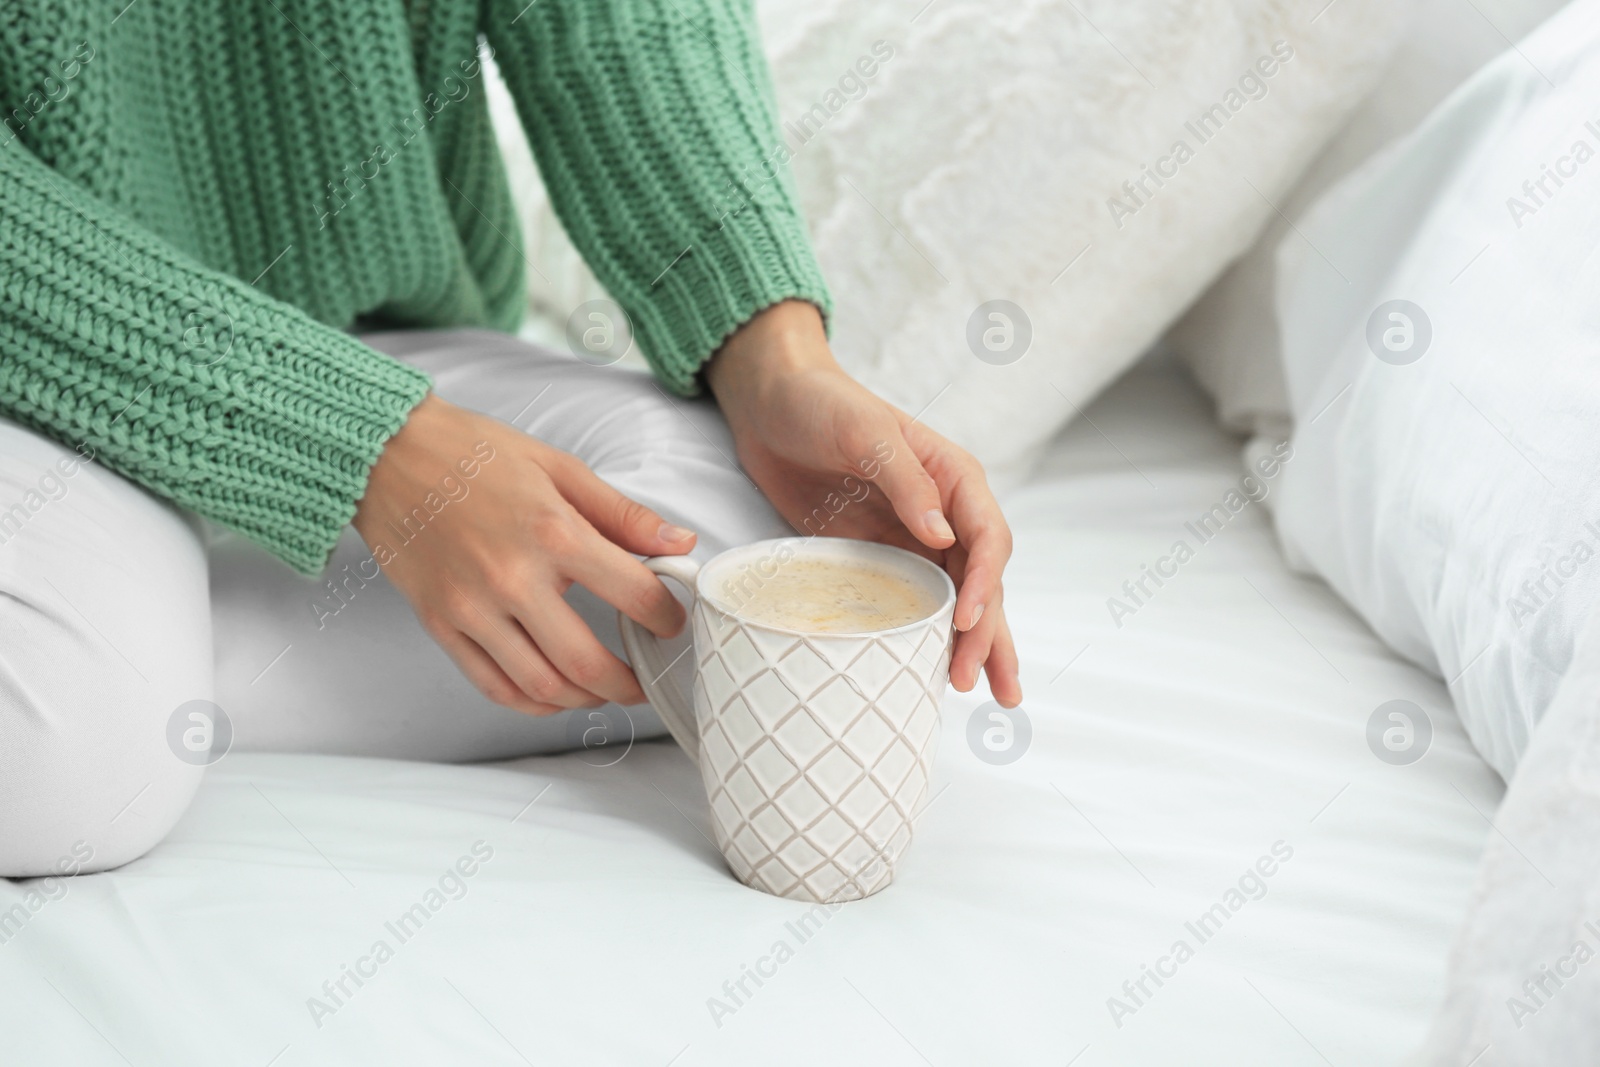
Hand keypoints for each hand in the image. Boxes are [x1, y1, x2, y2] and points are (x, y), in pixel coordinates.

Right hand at [352, 394, 695, 715]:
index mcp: (552, 531)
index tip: (672, 622)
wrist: (387, 455)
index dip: (665, 616)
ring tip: (603, 690)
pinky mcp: (441, 624)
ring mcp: (472, 607)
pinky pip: (493, 685)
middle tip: (644, 682)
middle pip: (586, 661)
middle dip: (628, 683)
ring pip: (541, 685)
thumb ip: (622, 514)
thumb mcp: (559, 468)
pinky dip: (532, 703)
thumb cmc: (473, 454)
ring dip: (583, 699)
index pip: (632, 593)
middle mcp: (512, 577)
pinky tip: (555, 695)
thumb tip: (678, 544)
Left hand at [707, 301, 1021, 706]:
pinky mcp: (878, 556)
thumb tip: (943, 534)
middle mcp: (943, 513)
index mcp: (954, 477)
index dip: (985, 581)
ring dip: (971, 644)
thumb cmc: (822, 404)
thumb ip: (907, 480)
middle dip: (986, 633)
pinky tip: (932, 668)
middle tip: (976, 682)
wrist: (771, 405)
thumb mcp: (865, 431)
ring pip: (955, 599)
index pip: (988, 536)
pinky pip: (911, 601)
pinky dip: (926, 635)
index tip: (967, 619)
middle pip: (981, 580)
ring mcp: (912, 538)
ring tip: (984, 691)